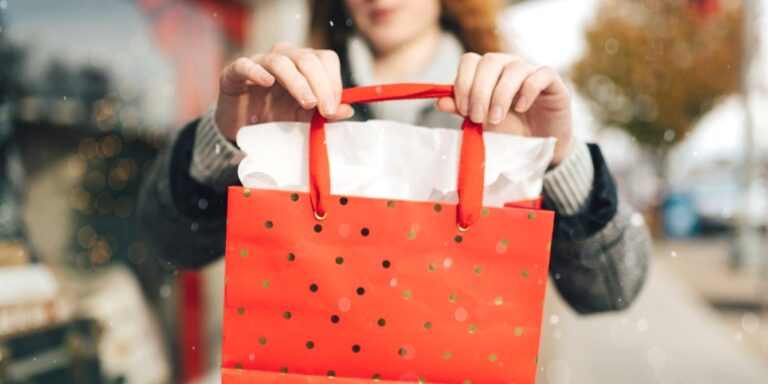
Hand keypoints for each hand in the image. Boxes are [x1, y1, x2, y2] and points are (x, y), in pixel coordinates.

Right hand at [215, 42, 354, 140]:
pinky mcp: (235, 73)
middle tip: (325, 109)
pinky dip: (257, 72)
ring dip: (297, 82)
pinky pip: (245, 65)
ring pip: (281, 61)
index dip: (333, 80)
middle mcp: (284, 58)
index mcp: (304, 65)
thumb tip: (348, 110)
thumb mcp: (305, 119)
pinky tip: (267, 82)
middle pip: (307, 59)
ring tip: (307, 103)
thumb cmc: (276, 119)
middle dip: (320, 84)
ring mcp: (259, 63)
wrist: (242, 131)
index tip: (336, 106)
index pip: (325, 59)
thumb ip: (325, 113)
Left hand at [437, 53, 574, 166]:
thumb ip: (462, 110)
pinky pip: (540, 74)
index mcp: (488, 71)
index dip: (463, 82)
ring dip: (500, 95)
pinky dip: (528, 90)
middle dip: (479, 91)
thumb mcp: (481, 123)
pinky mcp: (552, 81)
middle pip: (489, 61)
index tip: (463, 109)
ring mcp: (530, 70)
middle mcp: (508, 64)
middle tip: (479, 118)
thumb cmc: (509, 130)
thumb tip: (439, 101)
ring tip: (496, 118)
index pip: (469, 60)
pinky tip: (521, 108)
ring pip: (513, 68)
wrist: (539, 145)